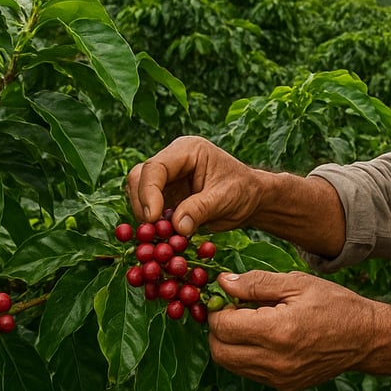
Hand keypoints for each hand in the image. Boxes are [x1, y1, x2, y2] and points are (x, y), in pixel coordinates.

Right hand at [125, 136, 262, 235]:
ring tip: (163, 237)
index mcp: (187, 150)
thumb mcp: (225, 198)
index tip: (153, 218)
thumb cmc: (243, 191)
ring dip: (146, 219)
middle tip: (153, 232)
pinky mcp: (166, 198)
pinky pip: (149, 211)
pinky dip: (153, 227)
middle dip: (142, 205)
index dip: (148, 192)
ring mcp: (167, 180)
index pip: (155, 167)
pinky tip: (166, 239)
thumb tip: (177, 227)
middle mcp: (172, 162)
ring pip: (139, 195)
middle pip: (139, 178)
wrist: (251, 199)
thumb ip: (201, 209)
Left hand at [208, 270, 376, 390]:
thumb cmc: (334, 304)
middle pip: (219, 351)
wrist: (366, 338)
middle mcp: (275, 361)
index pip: (222, 326)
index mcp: (277, 331)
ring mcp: (279, 378)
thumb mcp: (297, 283)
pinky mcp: (284, 387)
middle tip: (234, 310)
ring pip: (231, 364)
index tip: (228, 297)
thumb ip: (256, 283)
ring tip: (251, 322)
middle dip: (217, 329)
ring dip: (230, 343)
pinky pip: (250, 372)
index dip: (218, 308)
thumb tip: (222, 282)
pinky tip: (266, 337)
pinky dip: (247, 355)